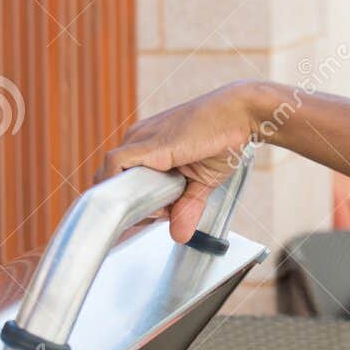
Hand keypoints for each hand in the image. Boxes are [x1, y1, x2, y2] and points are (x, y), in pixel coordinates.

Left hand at [98, 81, 276, 241]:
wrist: (240, 113)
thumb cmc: (224, 138)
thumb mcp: (202, 183)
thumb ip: (186, 208)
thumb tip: (179, 236)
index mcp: (147, 146)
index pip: (121, 178)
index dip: (132, 202)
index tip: (152, 216)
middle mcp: (138, 139)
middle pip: (111, 178)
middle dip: (129, 204)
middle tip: (156, 216)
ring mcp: (140, 139)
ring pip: (109, 174)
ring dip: (127, 200)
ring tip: (157, 210)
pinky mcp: (148, 143)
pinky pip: (114, 165)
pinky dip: (120, 187)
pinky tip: (142, 202)